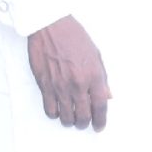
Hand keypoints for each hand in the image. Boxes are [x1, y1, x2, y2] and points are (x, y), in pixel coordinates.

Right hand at [27, 15, 110, 129]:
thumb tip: (107, 96)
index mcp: (94, 75)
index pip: (100, 106)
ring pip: (66, 117)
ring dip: (70, 121)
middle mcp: (78, 84)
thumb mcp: (96, 54)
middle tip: (84, 122)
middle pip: (83, 116)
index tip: (99, 126)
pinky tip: (57, 109)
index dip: (101, 120)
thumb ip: (102, 78)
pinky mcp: (44, 85)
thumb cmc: (74, 36)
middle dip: (84, 123)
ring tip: (70, 117)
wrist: (50, 25)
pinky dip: (55, 114)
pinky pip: (50, 110)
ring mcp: (60, 86)